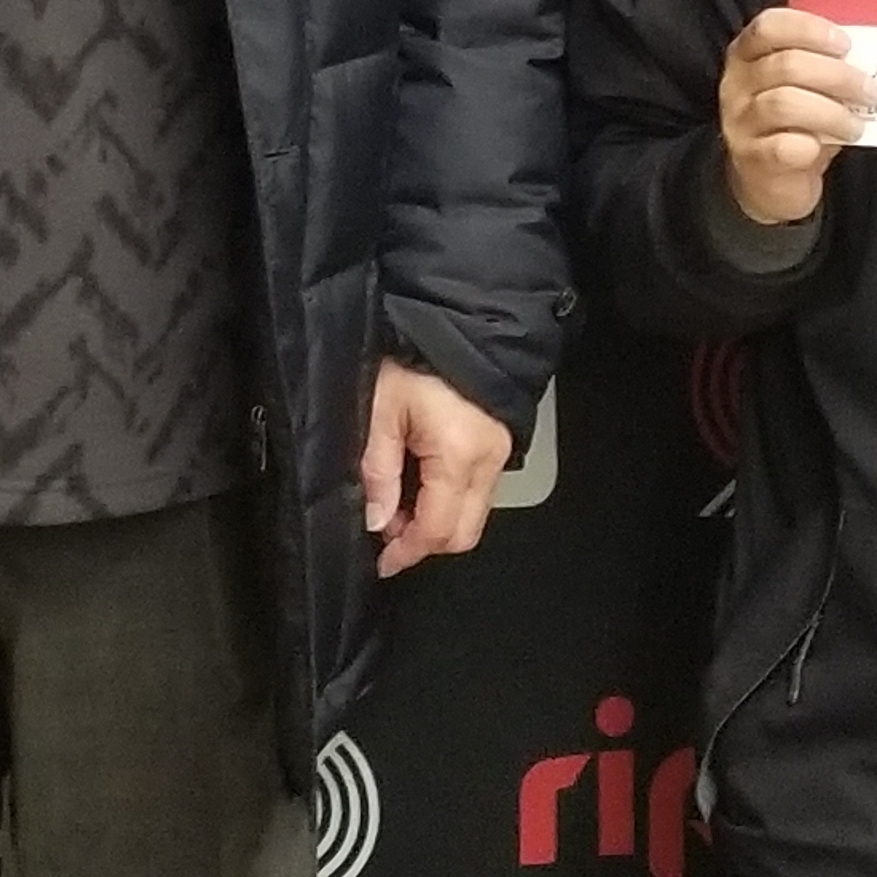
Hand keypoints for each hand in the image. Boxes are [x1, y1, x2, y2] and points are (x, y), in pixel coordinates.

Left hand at [359, 358, 512, 579]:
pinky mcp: (500, 442)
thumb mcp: (381, 408)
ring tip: (397, 503)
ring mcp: (500, 452)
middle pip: (464, 533)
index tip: (381, 561)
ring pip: (473, 514)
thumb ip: (377, 470)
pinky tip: (419, 482)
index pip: (438, 530)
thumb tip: (376, 520)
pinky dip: (449, 499)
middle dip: (425, 542)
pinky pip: (478, 490)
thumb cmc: (415, 354)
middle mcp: (489, 460)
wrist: (459, 315)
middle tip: (387, 535)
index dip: (406, 552)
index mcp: (459, 454)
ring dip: (436, 521)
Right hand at [718, 9, 873, 228]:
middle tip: (871, 92)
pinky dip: (811, 146)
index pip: (769, 27)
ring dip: (832, 113)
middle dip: (838, 76)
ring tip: (856, 126)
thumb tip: (870, 62)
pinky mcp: (751, 158)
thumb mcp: (803, 88)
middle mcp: (736, 84)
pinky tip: (824, 148)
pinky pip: (783, 147)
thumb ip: (824, 69)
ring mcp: (739, 122)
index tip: (846, 44)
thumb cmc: (794, 125)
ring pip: (786, 104)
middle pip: (787, 65)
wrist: (770, 182)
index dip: (809, 29)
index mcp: (747, 55)